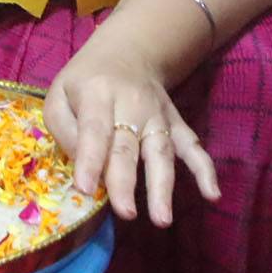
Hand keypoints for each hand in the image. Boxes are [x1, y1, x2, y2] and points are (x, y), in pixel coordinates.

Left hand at [44, 43, 218, 225]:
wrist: (126, 53)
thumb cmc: (85, 82)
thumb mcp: (59, 94)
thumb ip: (63, 128)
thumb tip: (81, 165)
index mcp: (97, 94)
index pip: (94, 129)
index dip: (89, 159)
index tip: (84, 189)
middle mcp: (131, 104)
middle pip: (128, 146)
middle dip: (126, 181)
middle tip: (125, 213)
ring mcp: (158, 115)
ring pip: (161, 151)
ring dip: (162, 185)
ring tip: (162, 218)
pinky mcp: (176, 123)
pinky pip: (192, 146)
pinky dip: (204, 170)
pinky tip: (212, 194)